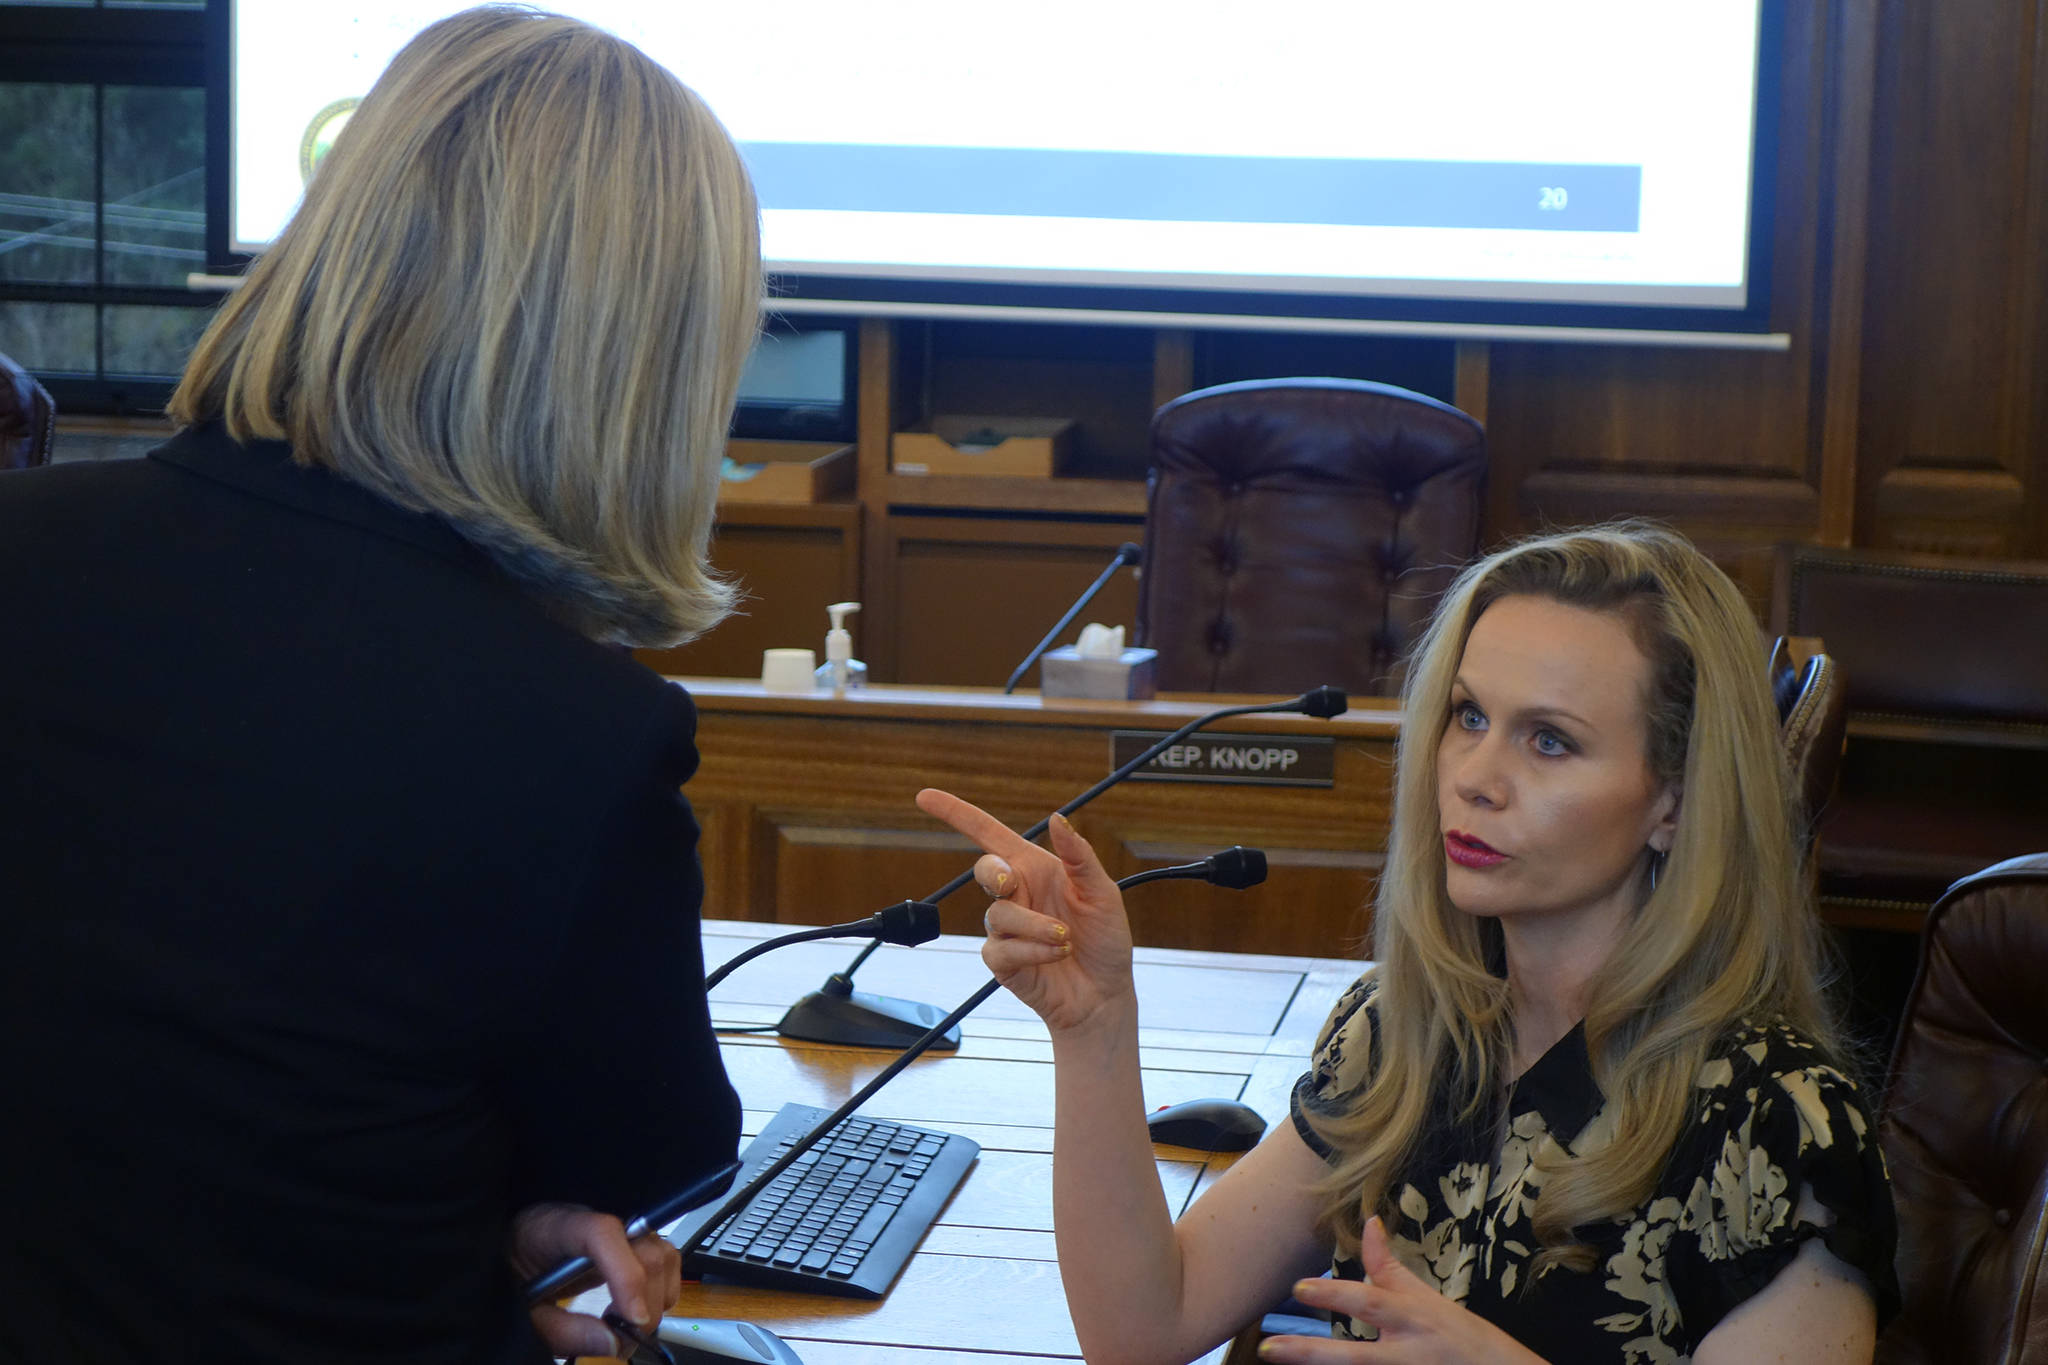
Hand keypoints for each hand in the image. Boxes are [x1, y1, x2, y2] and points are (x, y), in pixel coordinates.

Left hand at [510, 1201, 680, 1359]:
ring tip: (626, 1326)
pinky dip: (660, 1292)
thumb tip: (614, 1342)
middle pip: (643, 1250)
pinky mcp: (629, 1244)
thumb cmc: (509, 1273)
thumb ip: (562, 1329)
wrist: (508, 1249)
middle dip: (644, 1302)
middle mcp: (596, 1219)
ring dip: (656, 1299)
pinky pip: (664, 1262)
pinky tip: (634, 1312)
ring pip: (662, 1255)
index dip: (625, 1274)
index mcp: (557, 1228)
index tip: (632, 1319)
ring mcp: (617, 1230)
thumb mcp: (522, 1310)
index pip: (602, 1234)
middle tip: (622, 1339)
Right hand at [913, 789, 1134, 1035]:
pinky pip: (1002, 948)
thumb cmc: (1105, 940)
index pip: (990, 835)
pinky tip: (1055, 955)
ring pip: (998, 914)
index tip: (924, 797)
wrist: (1103, 995)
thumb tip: (1057, 819)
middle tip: (1012, 884)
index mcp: (1036, 869)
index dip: (956, 814)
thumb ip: (1079, 857)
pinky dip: (1032, 951)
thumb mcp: (1102, 893)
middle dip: (995, 874)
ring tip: (1065, 939)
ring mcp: (1006, 929)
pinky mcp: (1002, 961)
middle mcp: (1017, 894)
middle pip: (985, 870)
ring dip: (1035, 927)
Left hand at [1258, 1218, 1546, 1363]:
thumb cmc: (1459, 1336)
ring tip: (1278, 1364)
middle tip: (1269, 1349)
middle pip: (1354, 1356)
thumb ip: (1389, 1267)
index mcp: (1412, 1319)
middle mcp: (1407, 1355)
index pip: (1370, 1303)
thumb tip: (1369, 1222)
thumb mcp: (1426, 1298)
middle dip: (1310, 1353)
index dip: (1334, 1295)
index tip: (1298, 1288)